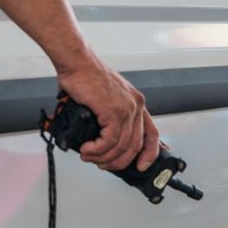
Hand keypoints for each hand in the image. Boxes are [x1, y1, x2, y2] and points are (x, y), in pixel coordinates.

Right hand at [56, 53, 159, 171]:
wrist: (76, 61)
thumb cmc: (85, 77)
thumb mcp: (105, 99)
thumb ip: (107, 118)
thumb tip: (98, 140)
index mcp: (136, 103)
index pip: (152, 133)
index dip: (150, 153)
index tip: (142, 165)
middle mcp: (136, 106)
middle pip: (135, 145)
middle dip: (119, 161)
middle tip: (104, 165)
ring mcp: (126, 109)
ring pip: (121, 146)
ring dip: (104, 157)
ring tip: (89, 157)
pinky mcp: (113, 111)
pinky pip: (109, 140)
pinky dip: (98, 149)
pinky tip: (88, 150)